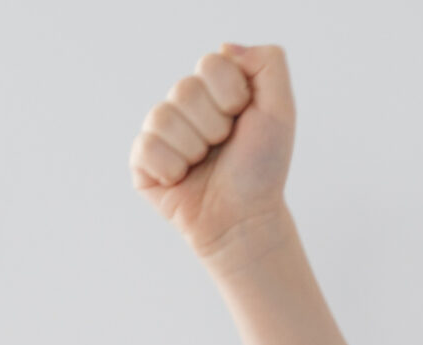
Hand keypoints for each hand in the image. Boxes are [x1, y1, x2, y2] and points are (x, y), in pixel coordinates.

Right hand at [129, 44, 295, 262]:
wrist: (245, 219)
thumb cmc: (262, 168)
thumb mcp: (280, 111)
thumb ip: (268, 64)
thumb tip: (225, 47)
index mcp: (213, 88)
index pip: (211, 64)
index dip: (232, 96)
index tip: (243, 120)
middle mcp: (184, 105)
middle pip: (185, 89)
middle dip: (215, 126)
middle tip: (224, 147)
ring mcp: (161, 132)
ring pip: (163, 117)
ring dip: (195, 149)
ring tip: (204, 165)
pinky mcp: (142, 162)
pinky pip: (147, 148)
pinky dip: (173, 169)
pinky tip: (183, 180)